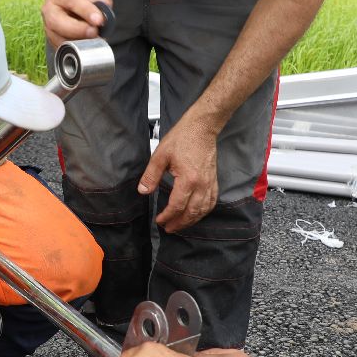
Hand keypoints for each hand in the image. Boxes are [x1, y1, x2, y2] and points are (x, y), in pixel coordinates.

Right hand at [41, 0, 112, 48]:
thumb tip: (104, 10)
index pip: (71, 1)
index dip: (85, 11)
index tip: (98, 20)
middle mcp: (49, 9)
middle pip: (56, 22)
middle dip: (77, 30)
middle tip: (95, 32)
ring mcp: (48, 26)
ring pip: (58, 38)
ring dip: (79, 42)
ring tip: (95, 39)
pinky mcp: (52, 39)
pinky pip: (62, 48)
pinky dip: (76, 49)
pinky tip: (88, 44)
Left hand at [141, 114, 219, 232]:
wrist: (202, 128)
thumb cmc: (182, 138)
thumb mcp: (160, 155)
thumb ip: (151, 175)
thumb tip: (143, 191)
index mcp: (188, 180)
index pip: (177, 206)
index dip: (167, 216)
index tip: (159, 220)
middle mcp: (201, 185)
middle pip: (191, 213)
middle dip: (179, 223)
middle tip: (168, 228)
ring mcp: (209, 183)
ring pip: (203, 210)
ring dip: (191, 220)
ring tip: (180, 224)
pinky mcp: (213, 180)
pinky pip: (211, 202)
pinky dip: (204, 212)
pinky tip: (196, 214)